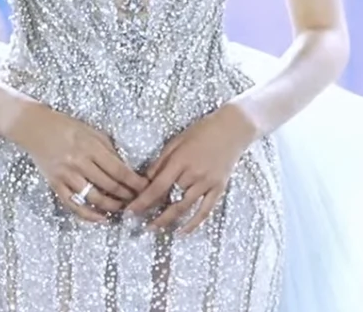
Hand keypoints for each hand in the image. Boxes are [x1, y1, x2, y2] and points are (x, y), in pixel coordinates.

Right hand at [12, 103, 147, 222]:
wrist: (35, 128)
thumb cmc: (66, 127)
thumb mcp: (92, 132)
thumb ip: (108, 149)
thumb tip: (126, 168)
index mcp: (91, 147)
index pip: (119, 170)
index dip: (134, 182)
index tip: (146, 188)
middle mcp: (79, 163)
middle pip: (109, 185)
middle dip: (127, 195)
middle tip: (138, 200)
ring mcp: (66, 176)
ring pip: (94, 198)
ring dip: (112, 206)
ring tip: (123, 209)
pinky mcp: (55, 185)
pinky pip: (74, 205)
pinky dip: (89, 215)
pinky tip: (101, 219)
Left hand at [127, 104, 258, 233]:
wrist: (232, 129)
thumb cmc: (202, 131)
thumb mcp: (176, 141)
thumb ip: (161, 161)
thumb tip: (145, 180)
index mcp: (180, 161)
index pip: (157, 186)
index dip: (142, 201)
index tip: (129, 211)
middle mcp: (194, 174)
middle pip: (169, 198)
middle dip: (152, 211)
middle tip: (138, 223)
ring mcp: (208, 183)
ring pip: (185, 207)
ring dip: (168, 220)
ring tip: (154, 228)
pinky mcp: (219, 188)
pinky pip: (205, 210)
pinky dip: (194, 223)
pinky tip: (182, 232)